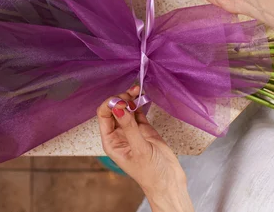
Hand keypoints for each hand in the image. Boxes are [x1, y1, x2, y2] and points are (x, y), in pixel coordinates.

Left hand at [97, 86, 193, 211]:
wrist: (169, 182)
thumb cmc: (152, 173)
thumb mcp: (140, 149)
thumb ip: (129, 127)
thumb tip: (118, 108)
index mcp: (111, 141)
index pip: (104, 116)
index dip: (110, 104)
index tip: (122, 99)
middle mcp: (119, 135)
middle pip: (114, 110)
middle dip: (121, 98)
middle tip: (131, 92)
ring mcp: (131, 131)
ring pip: (126, 109)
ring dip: (130, 98)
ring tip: (137, 89)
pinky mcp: (144, 129)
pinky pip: (138, 112)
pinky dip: (139, 103)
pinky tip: (142, 96)